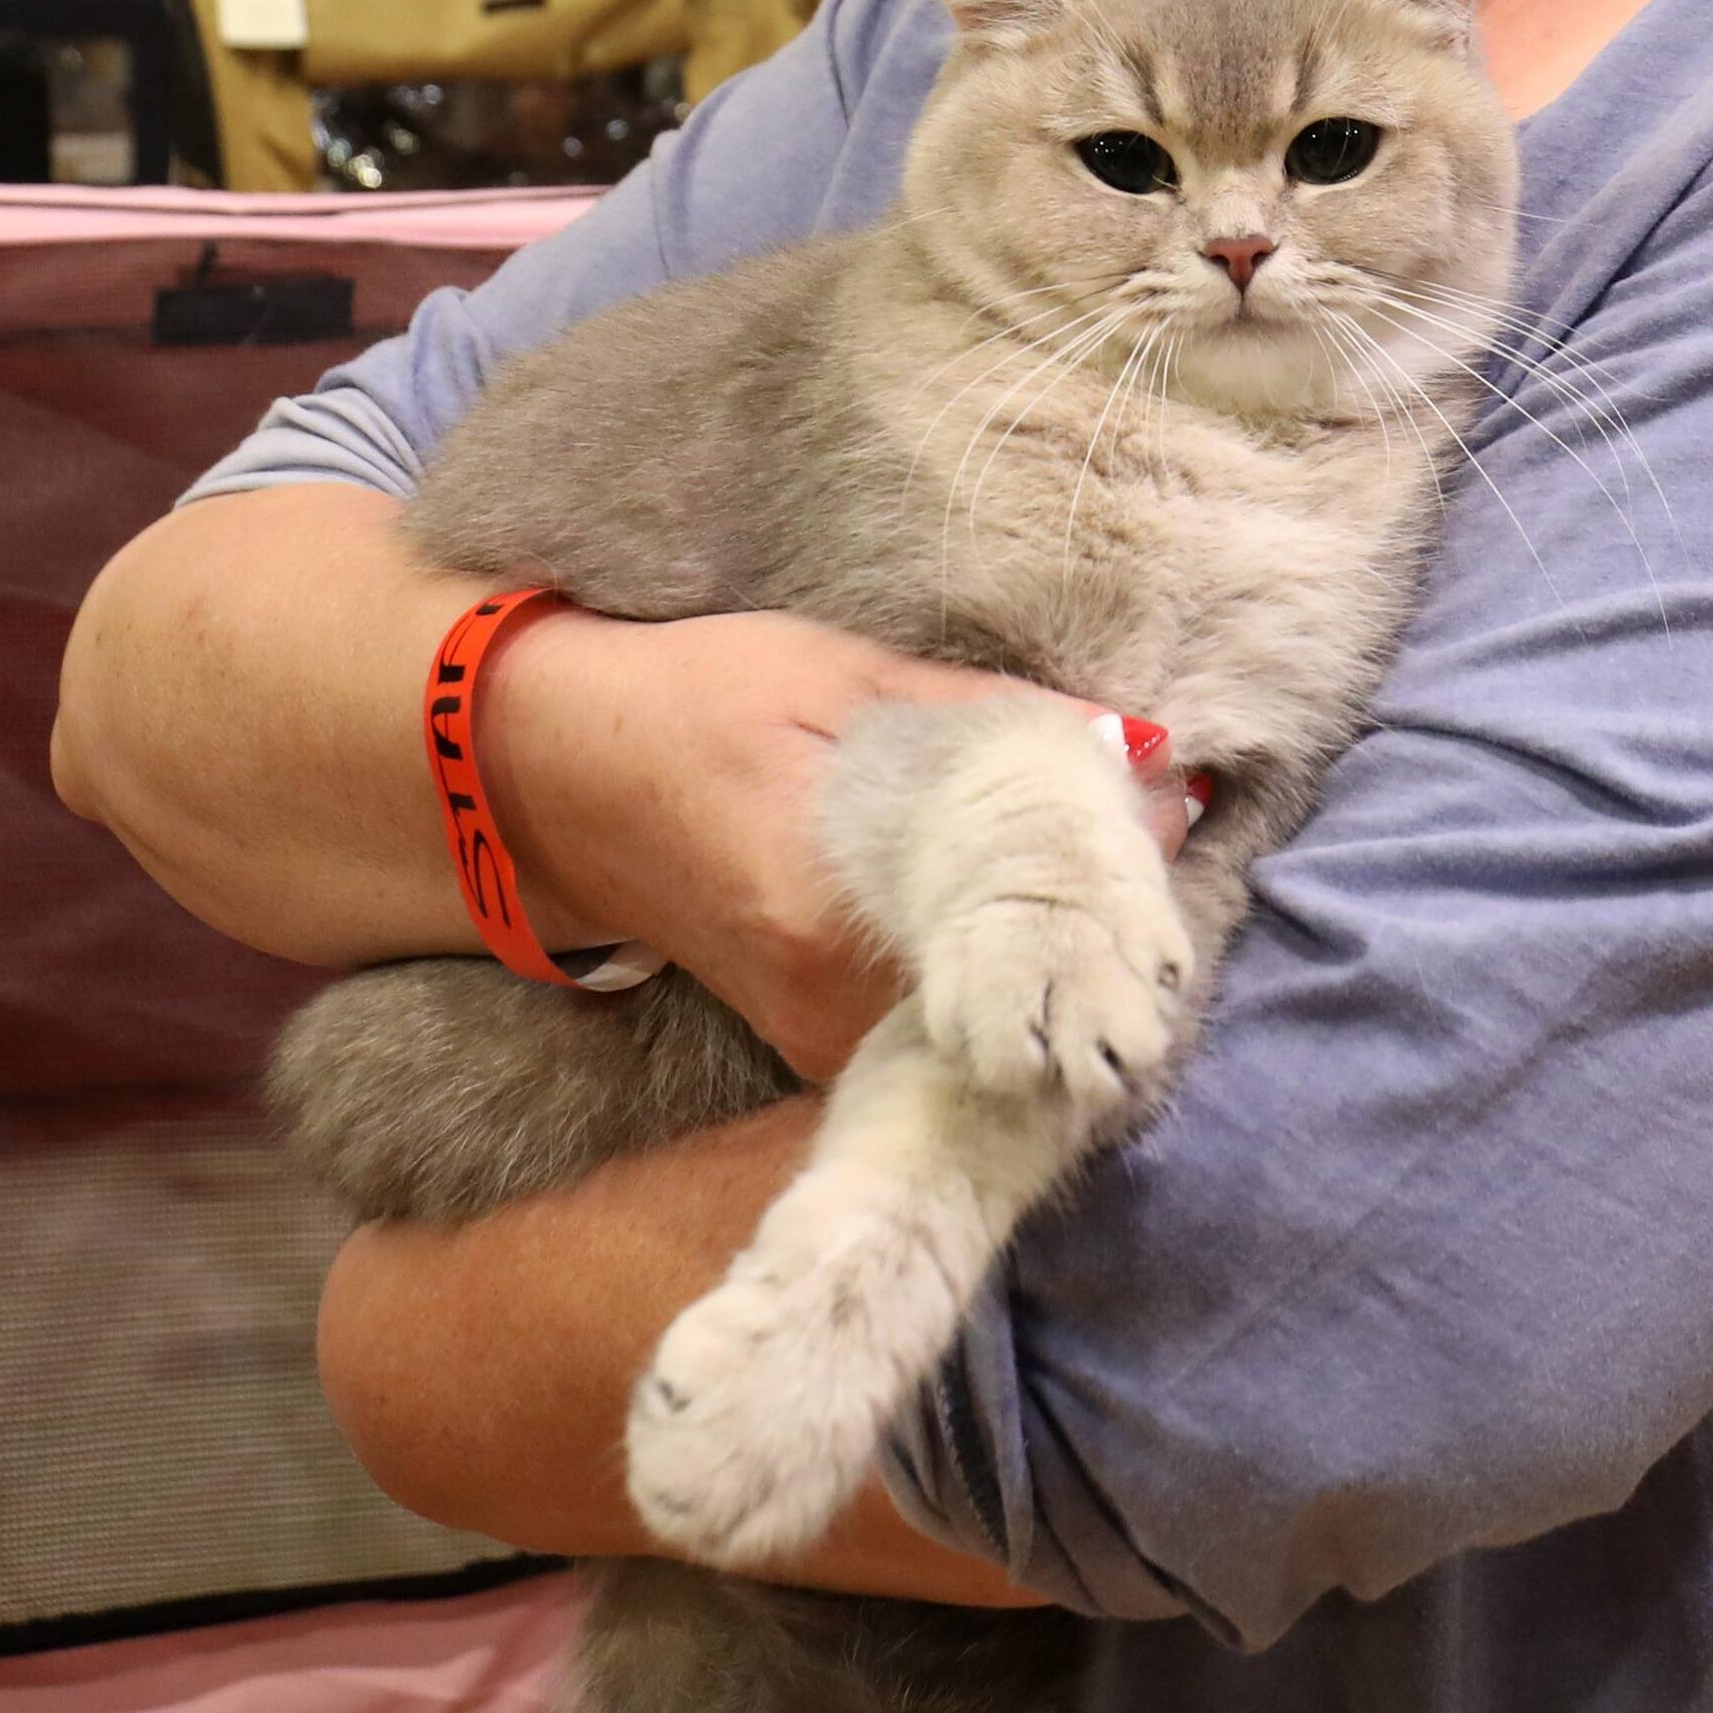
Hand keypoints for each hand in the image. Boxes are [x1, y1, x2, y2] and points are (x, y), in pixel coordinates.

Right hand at [481, 609, 1193, 1079]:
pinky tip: (1030, 921)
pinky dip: (990, 982)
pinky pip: (931, 1031)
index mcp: (827, 919)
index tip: (1167, 857)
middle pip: (1011, 1008)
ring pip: (979, 1031)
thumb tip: (1139, 747)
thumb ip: (985, 720)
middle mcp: (821, 1010)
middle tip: (1153, 867)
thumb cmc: (690, 700)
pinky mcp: (803, 1038)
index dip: (1106, 914)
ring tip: (1106, 887)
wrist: (544, 767)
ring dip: (1049, 968)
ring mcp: (808, 1039)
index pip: (1015, 952)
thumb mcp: (838, 674)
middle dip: (1092, 945)